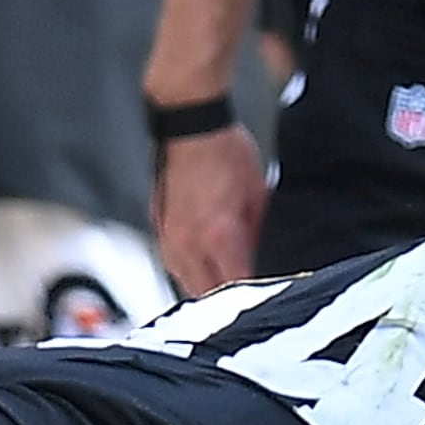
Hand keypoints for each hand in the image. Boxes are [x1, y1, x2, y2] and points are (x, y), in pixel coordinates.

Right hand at [151, 123, 267, 295]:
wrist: (190, 124)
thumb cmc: (224, 149)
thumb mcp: (258, 194)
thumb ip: (255, 234)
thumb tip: (259, 258)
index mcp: (220, 237)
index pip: (238, 286)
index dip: (254, 294)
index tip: (265, 294)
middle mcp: (190, 244)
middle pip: (208, 295)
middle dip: (227, 299)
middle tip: (245, 295)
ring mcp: (170, 238)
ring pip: (186, 284)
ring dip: (205, 287)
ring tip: (223, 282)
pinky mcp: (159, 229)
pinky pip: (173, 264)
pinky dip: (189, 269)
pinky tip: (203, 262)